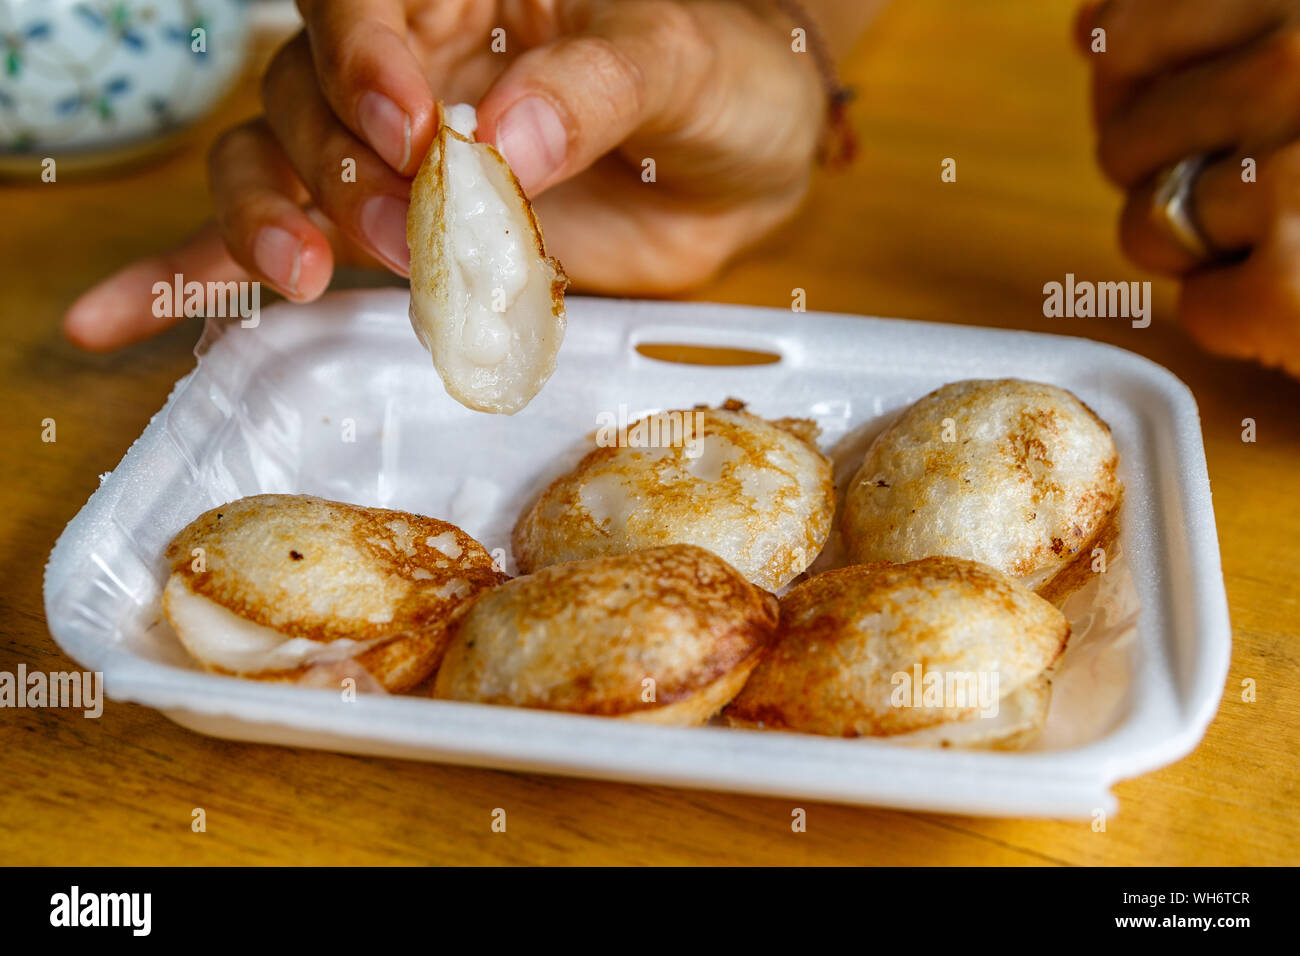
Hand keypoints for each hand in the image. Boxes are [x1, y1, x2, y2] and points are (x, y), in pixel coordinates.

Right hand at [64, 0, 826, 349]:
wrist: (742, 162)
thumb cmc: (719, 81)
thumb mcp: (678, 61)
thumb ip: (596, 88)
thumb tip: (505, 138)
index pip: (364, 3)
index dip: (365, 63)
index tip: (414, 133)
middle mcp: (405, 65)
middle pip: (304, 99)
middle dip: (343, 171)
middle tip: (417, 232)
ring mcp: (390, 156)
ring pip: (273, 166)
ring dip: (272, 221)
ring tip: (308, 275)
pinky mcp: (396, 235)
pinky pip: (278, 244)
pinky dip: (195, 279)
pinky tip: (118, 321)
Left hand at [1078, 0, 1299, 376]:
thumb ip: (1240, 23)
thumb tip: (1092, 31)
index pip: (1122, 34)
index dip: (1128, 84)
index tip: (1162, 96)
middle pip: (1124, 139)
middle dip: (1162, 177)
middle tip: (1253, 181)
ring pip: (1147, 225)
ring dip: (1203, 247)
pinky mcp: (1295, 288)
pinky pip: (1195, 306)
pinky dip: (1242, 314)